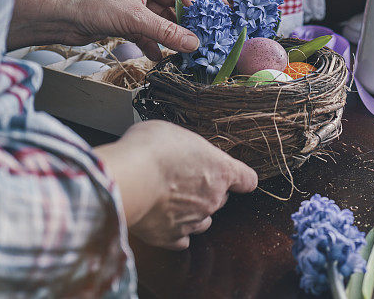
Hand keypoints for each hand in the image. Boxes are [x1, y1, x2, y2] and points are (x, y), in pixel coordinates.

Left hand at [10, 0, 222, 58]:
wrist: (57, 17)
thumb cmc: (90, 3)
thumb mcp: (134, 18)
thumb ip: (166, 32)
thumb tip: (194, 44)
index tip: (223, 10)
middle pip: (179, 3)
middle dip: (192, 20)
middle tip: (208, 35)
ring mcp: (137, 6)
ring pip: (165, 20)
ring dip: (174, 35)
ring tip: (188, 50)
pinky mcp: (127, 22)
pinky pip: (150, 33)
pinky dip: (156, 44)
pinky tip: (160, 57)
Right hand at [95, 121, 257, 249]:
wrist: (127, 180)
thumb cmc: (151, 151)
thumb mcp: (175, 133)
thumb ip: (187, 148)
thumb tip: (178, 150)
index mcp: (221, 170)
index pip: (246, 179)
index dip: (241, 178)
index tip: (237, 178)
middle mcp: (212, 198)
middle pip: (220, 198)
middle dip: (207, 190)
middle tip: (183, 179)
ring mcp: (194, 220)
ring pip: (203, 221)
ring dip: (193, 213)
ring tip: (172, 201)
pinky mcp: (171, 237)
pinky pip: (181, 240)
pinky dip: (175, 232)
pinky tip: (164, 222)